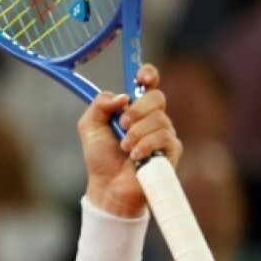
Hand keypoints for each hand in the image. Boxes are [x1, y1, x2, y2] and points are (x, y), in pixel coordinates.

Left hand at [78, 64, 181, 217]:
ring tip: (125, 148)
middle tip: (122, 125)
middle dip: (137, 110)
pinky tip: (135, 156)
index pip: (149, 84)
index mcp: (134, 108)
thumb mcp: (89, 127)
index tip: (141, 78)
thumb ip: (99, 105)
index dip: (149, 75)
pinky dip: (145, 145)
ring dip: (136, 133)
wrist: (108, 185)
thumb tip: (122, 97)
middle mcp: (152, 118)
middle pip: (157, 98)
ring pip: (159, 119)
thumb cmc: (101, 158)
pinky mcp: (171, 150)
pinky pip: (164, 137)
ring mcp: (164, 133)